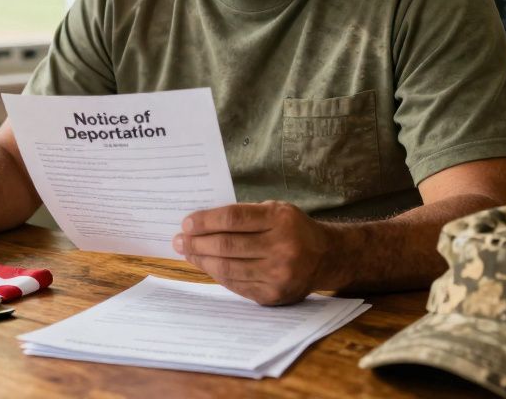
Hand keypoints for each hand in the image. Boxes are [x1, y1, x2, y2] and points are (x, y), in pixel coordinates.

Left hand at [172, 200, 335, 304]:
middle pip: (227, 245)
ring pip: (228, 268)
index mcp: (280, 220)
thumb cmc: (293, 229)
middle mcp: (282, 247)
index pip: (233, 219)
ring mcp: (278, 274)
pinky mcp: (273, 294)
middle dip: (197, 243)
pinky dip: (217, 275)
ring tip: (187, 253)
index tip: (186, 223)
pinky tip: (206, 266)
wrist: (326, 257)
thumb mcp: (275, 210)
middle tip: (178, 240)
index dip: (205, 221)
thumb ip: (243, 215)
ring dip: (202, 260)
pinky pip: (236, 285)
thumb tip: (201, 223)